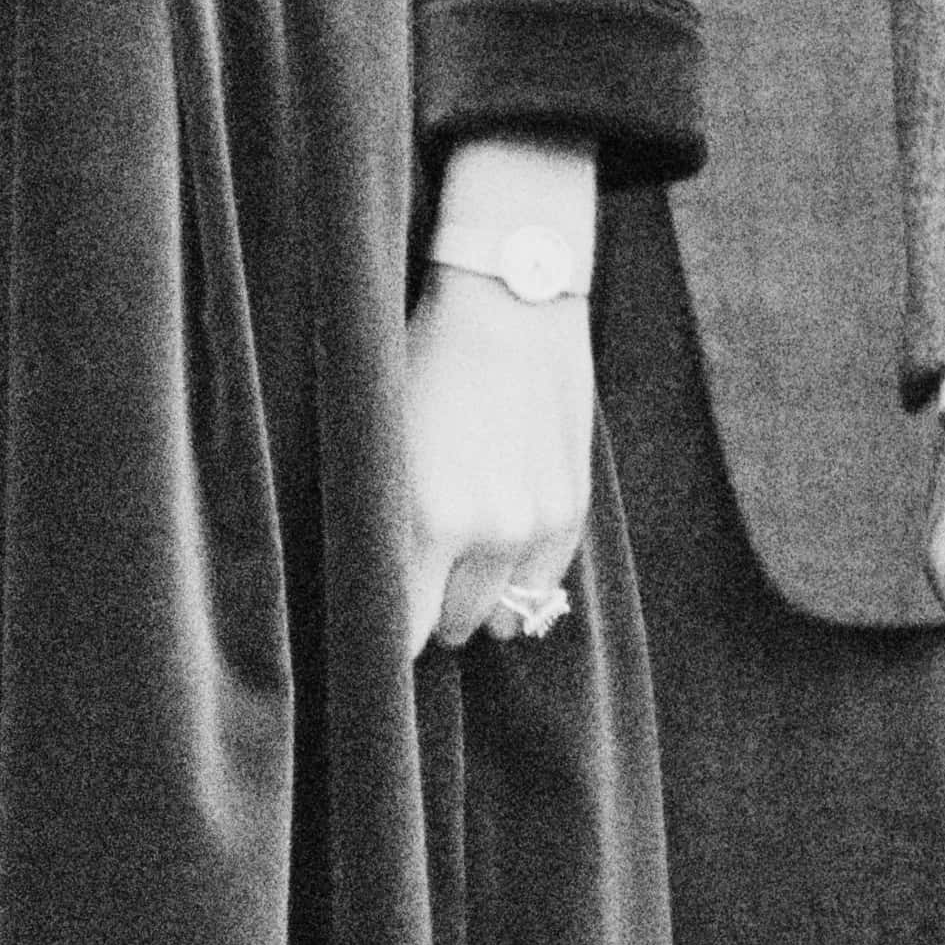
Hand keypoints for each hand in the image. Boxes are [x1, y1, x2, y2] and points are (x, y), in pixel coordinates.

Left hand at [404, 269, 593, 649]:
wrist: (510, 303)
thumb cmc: (426, 364)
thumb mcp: (382, 446)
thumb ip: (382, 528)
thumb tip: (382, 594)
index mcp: (428, 518)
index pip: (403, 631)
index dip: (385, 640)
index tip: (372, 635)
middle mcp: (489, 533)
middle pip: (453, 626)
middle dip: (429, 609)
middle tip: (415, 575)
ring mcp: (538, 524)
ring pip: (504, 616)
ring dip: (477, 599)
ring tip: (457, 561)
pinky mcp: (572, 509)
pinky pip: (545, 586)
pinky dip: (518, 579)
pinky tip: (497, 544)